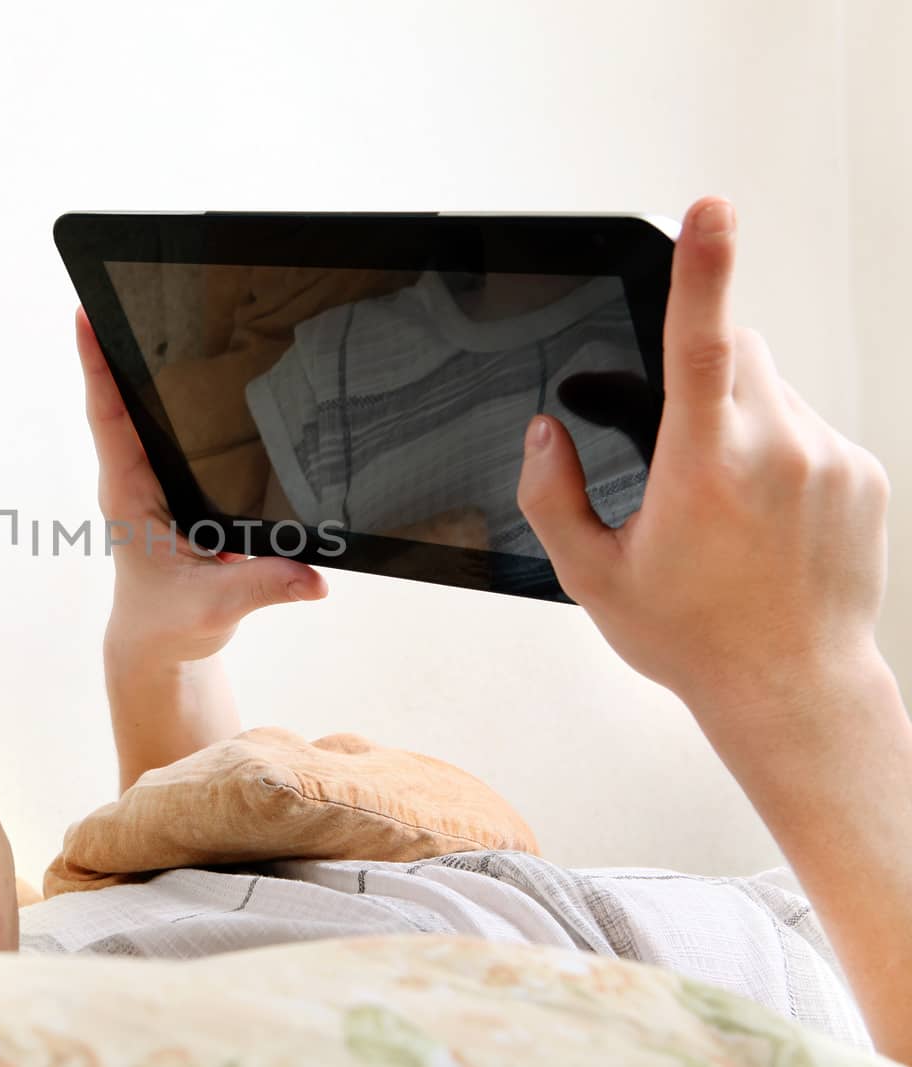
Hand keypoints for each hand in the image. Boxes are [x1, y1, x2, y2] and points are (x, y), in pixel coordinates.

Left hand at [75, 308, 327, 664]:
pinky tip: (192, 362)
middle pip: (119, 398)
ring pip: (141, 411)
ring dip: (140, 364)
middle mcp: (134, 478)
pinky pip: (165, 430)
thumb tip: (310, 576)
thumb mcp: (215, 607)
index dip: (96, 366)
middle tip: (115, 286)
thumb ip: (260, 585)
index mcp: (130, 495)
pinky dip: (171, 395)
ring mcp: (151, 480)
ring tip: (146, 306)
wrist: (160, 647)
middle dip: (114, 343)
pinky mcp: (173, 487)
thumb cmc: (171, 624)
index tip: (82, 316)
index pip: (109, 418)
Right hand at [515, 197, 891, 724]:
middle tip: (678, 448)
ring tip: (727, 504)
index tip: (709, 210)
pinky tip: (765, 518)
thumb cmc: (693, 639)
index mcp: (704, 468)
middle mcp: (779, 451)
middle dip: (703, 370)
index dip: (701, 270)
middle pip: (739, 352)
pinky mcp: (864, 474)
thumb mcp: (592, 577)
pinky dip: (781, 451)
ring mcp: (831, 460)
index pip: (702, 345)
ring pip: (774, 390)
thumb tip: (546, 433)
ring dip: (741, 418)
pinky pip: (810, 428)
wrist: (794, 689)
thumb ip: (552, 496)